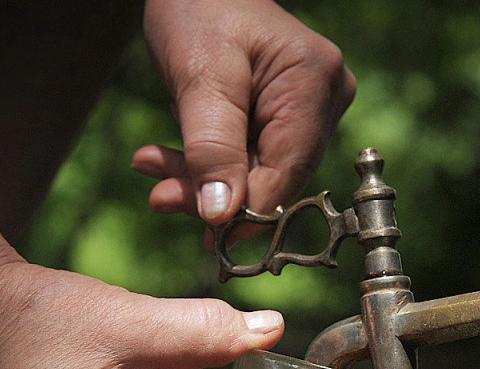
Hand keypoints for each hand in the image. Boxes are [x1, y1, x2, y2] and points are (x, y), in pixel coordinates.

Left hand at [131, 0, 355, 232]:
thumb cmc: (197, 9)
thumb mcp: (198, 78)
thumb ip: (211, 148)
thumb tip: (223, 217)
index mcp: (314, 82)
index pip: (287, 173)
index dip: (247, 212)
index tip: (203, 234)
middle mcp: (326, 97)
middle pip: (275, 177)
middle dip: (216, 193)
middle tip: (160, 196)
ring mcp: (311, 108)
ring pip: (259, 173)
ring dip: (203, 180)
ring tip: (154, 167)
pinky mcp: (289, 117)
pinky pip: (252, 158)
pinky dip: (208, 164)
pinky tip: (168, 159)